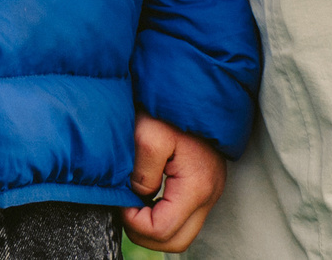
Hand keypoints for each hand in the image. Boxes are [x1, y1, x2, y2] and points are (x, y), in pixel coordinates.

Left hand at [120, 113, 226, 252]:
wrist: (194, 89)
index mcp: (195, 187)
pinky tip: (147, 197)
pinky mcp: (204, 187)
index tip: (121, 201)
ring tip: (134, 203)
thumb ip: (142, 171)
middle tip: (125, 210)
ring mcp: (210, 193)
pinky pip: (184, 217)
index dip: (135, 223)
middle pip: (176, 242)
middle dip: (145, 234)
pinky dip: (163, 216)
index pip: (162, 230)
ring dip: (154, 227)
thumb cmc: (170, 109)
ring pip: (181, 234)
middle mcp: (208, 196)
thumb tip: (138, 196)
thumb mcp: (149, 134)